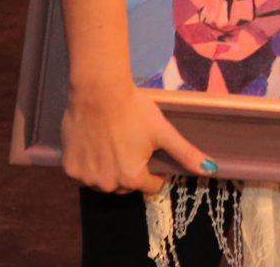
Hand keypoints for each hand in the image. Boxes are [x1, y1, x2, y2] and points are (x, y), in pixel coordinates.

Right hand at [61, 77, 212, 193]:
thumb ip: (186, 154)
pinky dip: (91, 164)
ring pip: (104, 181)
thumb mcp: (164, 132)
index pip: (149, 186)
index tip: (151, 153)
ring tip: (114, 143)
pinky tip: (96, 143)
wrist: (98, 93)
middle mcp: (107, 185)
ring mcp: (86, 178)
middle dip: (131, 170)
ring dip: (110, 169)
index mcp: (132, 179)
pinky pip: (84, 173)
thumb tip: (211, 169)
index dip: (155, 171)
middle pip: (125, 185)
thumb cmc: (134, 111)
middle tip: (131, 145)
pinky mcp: (68, 169)